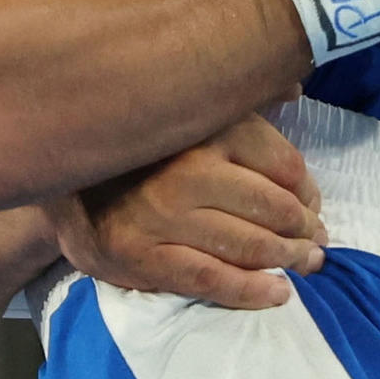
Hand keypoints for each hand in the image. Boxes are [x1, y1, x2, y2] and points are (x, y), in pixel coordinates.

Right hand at [55, 114, 325, 307]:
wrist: (64, 191)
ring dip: (287, 259)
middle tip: (316, 240)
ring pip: (249, 244)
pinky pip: (213, 279)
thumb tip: (296, 86)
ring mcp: (162, 215)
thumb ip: (239, 104)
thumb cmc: (141, 155)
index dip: (308, 191)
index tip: (313, 204)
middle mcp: (185, 168)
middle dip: (304, 229)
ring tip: (304, 263)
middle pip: (273, 207)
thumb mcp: (187, 114)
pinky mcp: (143, 256)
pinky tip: (277, 293)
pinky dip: (252, 291)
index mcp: (203, 127)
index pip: (283, 164)